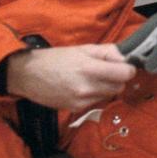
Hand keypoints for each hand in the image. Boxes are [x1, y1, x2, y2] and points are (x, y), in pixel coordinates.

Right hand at [5, 44, 135, 111]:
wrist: (28, 75)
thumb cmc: (56, 58)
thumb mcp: (83, 48)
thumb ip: (107, 52)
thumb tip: (126, 57)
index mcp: (90, 69)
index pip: (125, 74)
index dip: (128, 69)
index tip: (124, 65)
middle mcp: (87, 88)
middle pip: (120, 87)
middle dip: (118, 78)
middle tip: (107, 70)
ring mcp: (81, 101)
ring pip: (109, 96)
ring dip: (106, 87)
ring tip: (91, 78)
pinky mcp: (76, 109)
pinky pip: (96, 102)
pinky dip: (94, 95)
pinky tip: (82, 87)